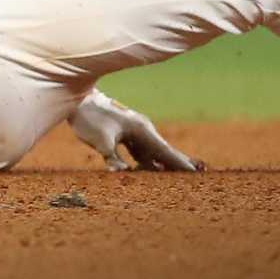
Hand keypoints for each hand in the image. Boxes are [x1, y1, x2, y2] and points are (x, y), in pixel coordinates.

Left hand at [68, 90, 202, 171]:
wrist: (78, 101)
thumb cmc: (90, 118)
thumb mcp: (100, 140)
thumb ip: (112, 157)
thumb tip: (122, 173)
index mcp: (141, 131)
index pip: (165, 151)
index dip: (181, 163)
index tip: (196, 172)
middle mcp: (142, 131)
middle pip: (165, 152)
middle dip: (180, 164)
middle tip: (201, 174)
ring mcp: (135, 133)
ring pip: (154, 153)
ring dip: (165, 165)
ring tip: (181, 177)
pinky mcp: (126, 135)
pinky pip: (142, 153)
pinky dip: (149, 163)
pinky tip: (153, 173)